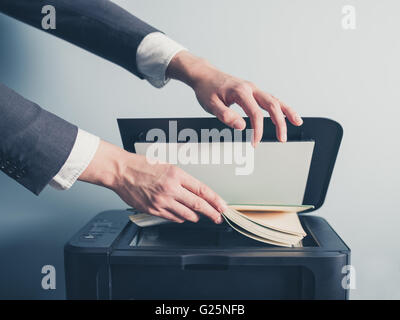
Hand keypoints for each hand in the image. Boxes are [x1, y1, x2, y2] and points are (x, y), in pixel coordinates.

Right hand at [79, 140, 225, 223]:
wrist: (122, 171)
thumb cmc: (142, 166)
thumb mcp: (168, 166)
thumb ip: (182, 180)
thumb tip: (197, 193)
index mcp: (176, 174)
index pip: (202, 190)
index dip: (215, 200)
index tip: (223, 206)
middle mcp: (171, 188)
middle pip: (198, 205)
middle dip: (211, 213)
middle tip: (218, 217)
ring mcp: (162, 201)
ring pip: (186, 215)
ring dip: (195, 216)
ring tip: (199, 215)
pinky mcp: (153, 210)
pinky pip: (173, 218)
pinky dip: (180, 218)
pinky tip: (182, 215)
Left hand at [166, 51, 302, 145]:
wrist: (204, 75)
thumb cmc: (206, 90)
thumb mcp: (211, 105)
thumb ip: (225, 115)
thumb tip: (241, 126)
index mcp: (240, 91)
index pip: (255, 113)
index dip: (258, 130)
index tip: (255, 143)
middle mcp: (250, 88)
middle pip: (272, 104)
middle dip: (280, 122)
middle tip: (282, 139)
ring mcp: (253, 89)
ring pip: (275, 99)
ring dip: (286, 112)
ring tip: (297, 122)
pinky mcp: (252, 91)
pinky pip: (270, 99)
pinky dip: (280, 107)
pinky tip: (285, 115)